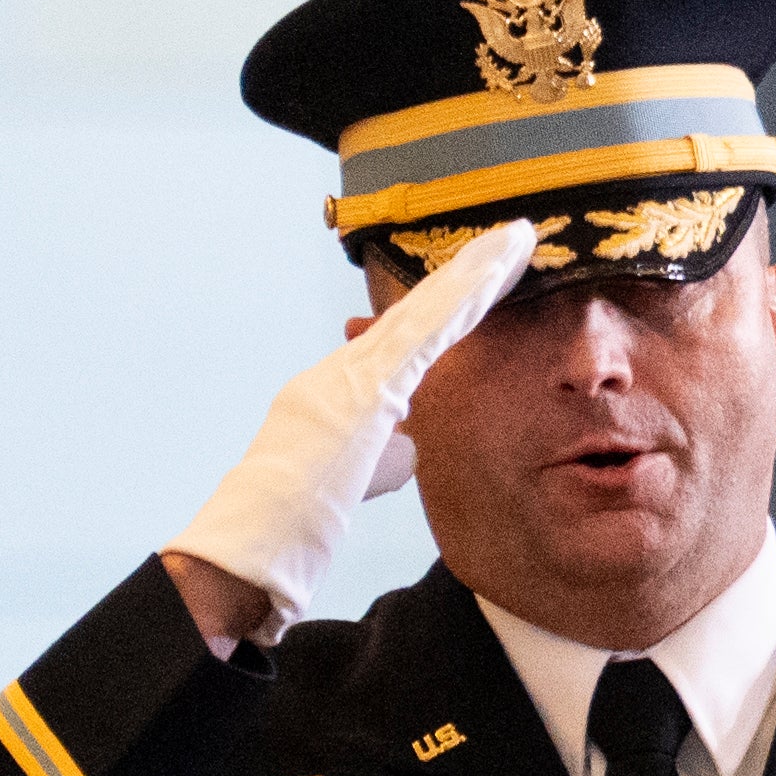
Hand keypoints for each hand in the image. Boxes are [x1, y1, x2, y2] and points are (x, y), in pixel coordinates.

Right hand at [164, 219, 540, 635]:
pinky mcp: (365, 389)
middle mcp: (345, 369)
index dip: (451, 307)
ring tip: (517, 242)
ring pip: (425, 312)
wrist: (258, 535)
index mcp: (345, 388)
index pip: (410, 338)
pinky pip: (424, 337)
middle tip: (513, 240)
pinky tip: (492, 278)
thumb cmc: (299, 519)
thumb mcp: (356, 476)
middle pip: (420, 312)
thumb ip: (386, 451)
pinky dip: (459, 305)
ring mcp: (351, 374)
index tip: (488, 280)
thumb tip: (413, 443)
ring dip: (474, 275)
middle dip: (469, 275)